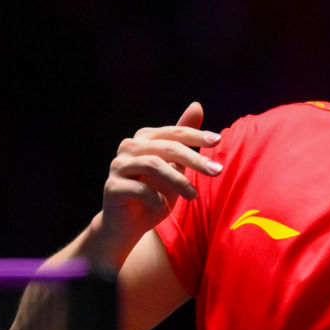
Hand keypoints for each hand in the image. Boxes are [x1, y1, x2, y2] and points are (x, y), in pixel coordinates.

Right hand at [98, 102, 221, 257]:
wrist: (129, 225)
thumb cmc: (156, 193)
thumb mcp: (175, 166)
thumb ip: (184, 138)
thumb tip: (197, 105)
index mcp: (145, 138)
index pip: (175, 132)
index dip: (197, 135)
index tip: (218, 140)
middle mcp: (129, 147)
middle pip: (167, 147)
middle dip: (194, 158)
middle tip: (217, 171)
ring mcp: (118, 166)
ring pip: (153, 164)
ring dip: (178, 180)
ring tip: (194, 195)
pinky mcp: (111, 187)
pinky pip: (139, 188)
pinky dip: (156, 198)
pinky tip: (164, 207)